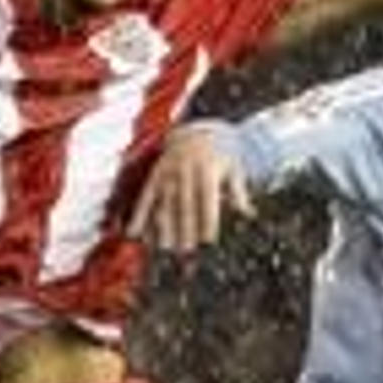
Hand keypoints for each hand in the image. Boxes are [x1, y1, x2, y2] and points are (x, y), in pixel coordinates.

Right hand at [129, 126, 253, 253]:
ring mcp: (168, 173)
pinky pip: (145, 198)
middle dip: (185, 229)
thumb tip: (248, 214)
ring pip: (164, 203)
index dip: (207, 220)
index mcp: (207, 169)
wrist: (194, 131)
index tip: (209, 242)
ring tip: (165, 248)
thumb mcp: (234, 168)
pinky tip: (134, 233)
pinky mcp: (155, 176)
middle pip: (185, 205)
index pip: (208, 200)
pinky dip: (139, 216)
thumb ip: (239, 192)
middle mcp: (186, 171)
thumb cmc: (219, 155)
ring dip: (164, 227)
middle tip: (187, 252)